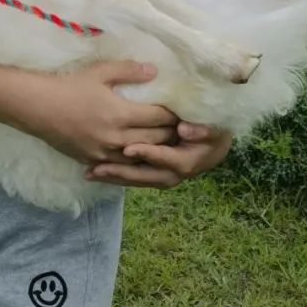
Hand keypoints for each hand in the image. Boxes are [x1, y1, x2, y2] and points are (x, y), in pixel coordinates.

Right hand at [16, 60, 178, 165]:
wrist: (38, 107)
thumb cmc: (70, 86)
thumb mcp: (100, 72)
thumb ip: (129, 71)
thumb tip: (154, 70)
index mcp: (120, 114)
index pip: (159, 118)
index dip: (173, 115)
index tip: (182, 111)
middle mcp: (116, 138)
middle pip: (155, 140)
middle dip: (170, 134)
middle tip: (180, 129)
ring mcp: (105, 153)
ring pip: (140, 157)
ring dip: (155, 151)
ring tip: (166, 144)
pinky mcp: (94, 161)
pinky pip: (122, 167)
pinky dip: (135, 162)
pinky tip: (142, 157)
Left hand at [84, 122, 233, 189]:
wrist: (215, 145)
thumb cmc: (213, 129)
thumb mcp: (213, 127)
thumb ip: (202, 130)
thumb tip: (183, 130)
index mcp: (189, 161)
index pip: (167, 160)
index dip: (149, 155)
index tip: (129, 149)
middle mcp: (174, 174)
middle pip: (147, 177)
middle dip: (123, 173)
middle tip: (99, 168)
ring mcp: (163, 175)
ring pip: (137, 180)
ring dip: (115, 177)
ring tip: (91, 172)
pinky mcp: (153, 173)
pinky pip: (134, 176)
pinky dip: (116, 174)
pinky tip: (96, 171)